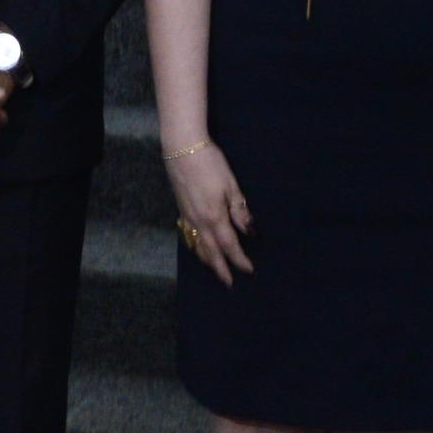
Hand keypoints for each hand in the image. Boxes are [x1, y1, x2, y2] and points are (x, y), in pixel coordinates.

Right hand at [163, 138, 253, 284]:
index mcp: (214, 217)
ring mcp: (187, 217)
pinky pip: (189, 237)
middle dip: (221, 269)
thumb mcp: (231, 186)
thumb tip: (251, 233)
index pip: (230, 246)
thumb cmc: (210, 163)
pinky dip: (196, 248)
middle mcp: (199, 222)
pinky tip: (199, 248)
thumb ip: (240, 211)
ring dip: (208, 261)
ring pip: (198, 246)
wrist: (182, 148)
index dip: (240, 260)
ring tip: (216, 270)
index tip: (249, 271)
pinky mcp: (181, 209)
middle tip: (229, 284)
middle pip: (212, 252)